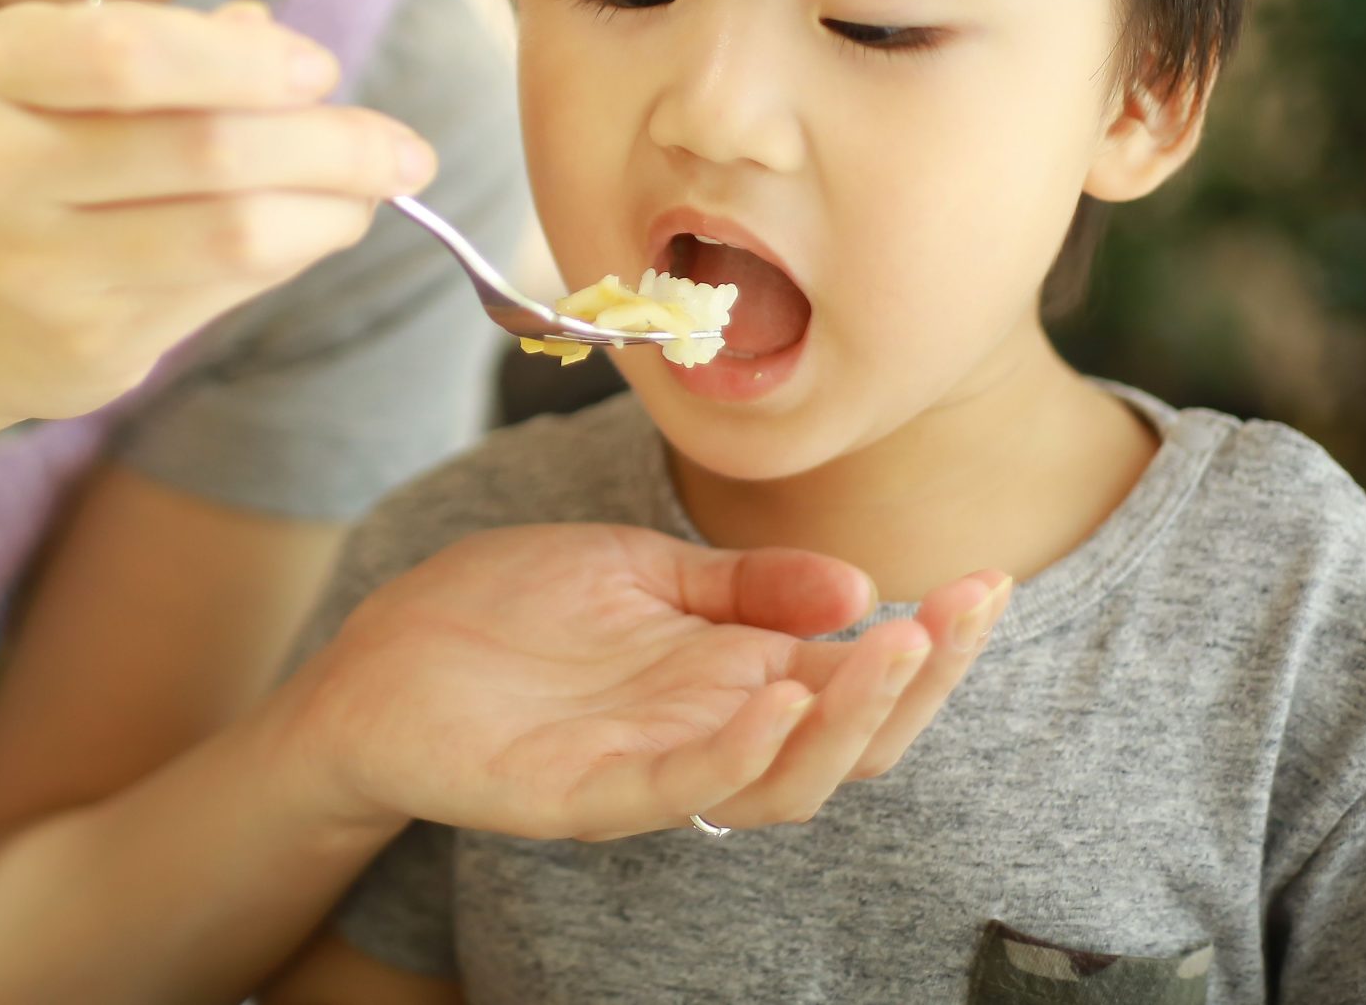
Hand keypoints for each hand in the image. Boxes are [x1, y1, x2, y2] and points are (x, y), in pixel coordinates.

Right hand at [0, 0, 435, 434]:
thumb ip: (172, 52)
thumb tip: (282, 42)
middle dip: (330, 144)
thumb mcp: (66, 81)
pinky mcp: (81, 344)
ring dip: (334, 208)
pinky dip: (295, 252)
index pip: (126, 51)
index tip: (322, 70)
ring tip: (382, 187)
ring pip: (228, 233)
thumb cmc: (32, 162)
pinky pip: (223, 292)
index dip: (243, 63)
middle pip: (202, 148)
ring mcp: (32, 267)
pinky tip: (324, 227)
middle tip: (404, 147)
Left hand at [282, 523, 1009, 841]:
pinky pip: (675, 790)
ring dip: (845, 721)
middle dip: (919, 685)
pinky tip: (774, 697)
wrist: (377, 657)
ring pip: (781, 782)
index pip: (859, 681)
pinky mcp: (580, 793)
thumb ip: (745, 586)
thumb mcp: (642, 571)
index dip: (932, 643)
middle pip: (848, 744)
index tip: (988, 580)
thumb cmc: (509, 615)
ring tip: (892, 645)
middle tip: (962, 611)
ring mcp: (649, 771)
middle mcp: (709, 735)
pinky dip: (734, 754)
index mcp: (734, 679)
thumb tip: (859, 582)